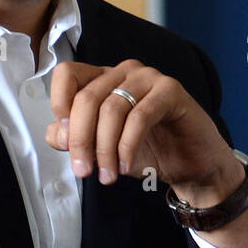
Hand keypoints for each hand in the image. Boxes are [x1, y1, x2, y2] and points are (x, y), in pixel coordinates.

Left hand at [45, 59, 239, 202]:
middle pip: (86, 97)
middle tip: (84, 171)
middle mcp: (123, 72)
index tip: (66, 140)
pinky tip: (127, 165)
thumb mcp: (102, 149)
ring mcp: (148, 77)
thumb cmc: (148, 153)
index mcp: (102, 79)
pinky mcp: (170, 90)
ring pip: (112, 109)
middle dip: (80, 140)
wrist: (191, 167)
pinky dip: (128, 145)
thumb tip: (56, 133)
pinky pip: (140, 115)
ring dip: (105, 148)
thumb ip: (74, 139)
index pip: (67, 74)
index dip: (59, 104)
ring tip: (107, 176)